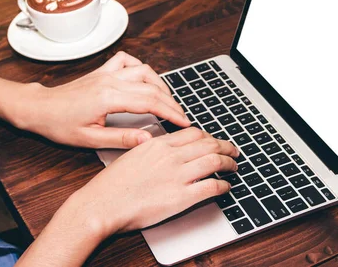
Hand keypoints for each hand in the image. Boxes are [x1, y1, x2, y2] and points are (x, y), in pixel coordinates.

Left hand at [11, 51, 189, 147]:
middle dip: (171, 102)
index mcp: (108, 98)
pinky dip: (140, 68)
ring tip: (167, 100)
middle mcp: (110, 81)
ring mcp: (106, 73)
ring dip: (159, 84)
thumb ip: (120, 139)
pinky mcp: (101, 71)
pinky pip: (127, 61)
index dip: (170, 113)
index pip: (149, 102)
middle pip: (151, 87)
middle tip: (181, 117)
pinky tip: (144, 80)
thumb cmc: (58, 124)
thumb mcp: (89, 139)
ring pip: (143, 70)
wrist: (39, 108)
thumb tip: (147, 140)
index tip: (183, 122)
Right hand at [69, 128, 238, 233]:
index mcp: (158, 145)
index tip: (214, 141)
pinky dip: (224, 186)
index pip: (194, 134)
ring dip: (229, 164)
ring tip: (234, 167)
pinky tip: (226, 187)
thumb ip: (152, 150)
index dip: (210, 137)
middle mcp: (170, 157)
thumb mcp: (132, 156)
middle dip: (226, 147)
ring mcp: (177, 176)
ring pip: (215, 162)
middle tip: (233, 152)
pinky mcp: (181, 197)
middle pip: (209, 144)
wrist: (102, 204)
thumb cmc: (111, 185)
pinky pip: (211, 187)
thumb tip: (165, 149)